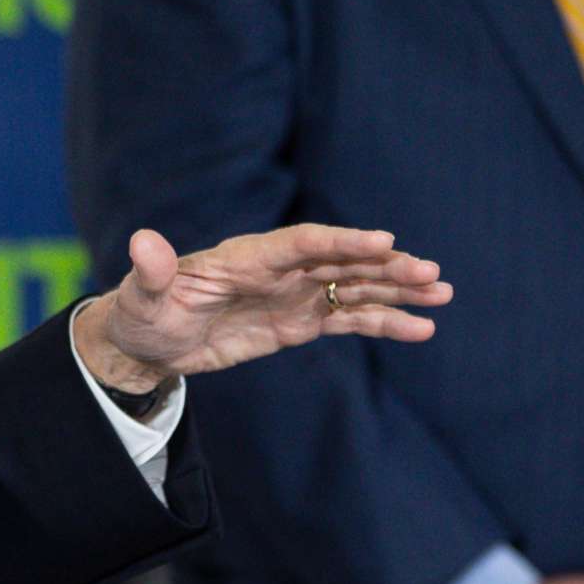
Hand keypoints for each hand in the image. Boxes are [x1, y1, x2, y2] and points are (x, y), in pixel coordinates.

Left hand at [72, 225, 451, 394]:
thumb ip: (152, 271)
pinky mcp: (298, 321)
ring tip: (442, 294)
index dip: (342, 242)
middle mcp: (278, 269)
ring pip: (354, 287)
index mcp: (246, 256)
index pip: (303, 243)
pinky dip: (384, 322)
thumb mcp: (141, 296)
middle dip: (385, 266)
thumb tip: (143, 242)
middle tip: (430, 273)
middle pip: (341, 261)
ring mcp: (293, 294)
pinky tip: (420, 329)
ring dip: (397, 290)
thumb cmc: (143, 312)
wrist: (148, 341)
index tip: (383, 243)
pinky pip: (348, 318)